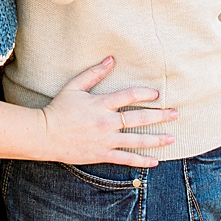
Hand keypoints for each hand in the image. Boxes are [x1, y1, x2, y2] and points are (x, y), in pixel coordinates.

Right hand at [38, 56, 177, 166]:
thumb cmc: (58, 109)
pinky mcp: (102, 154)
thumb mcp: (73, 87)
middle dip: (160, 116)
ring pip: (137, 140)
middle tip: (176, 114)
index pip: (129, 96)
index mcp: (100, 104)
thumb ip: (93, 73)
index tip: (157, 95)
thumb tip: (111, 59)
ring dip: (157, 139)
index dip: (145, 94)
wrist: (45, 134)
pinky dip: (141, 161)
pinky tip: (154, 161)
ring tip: (172, 138)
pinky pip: (126, 159)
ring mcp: (106, 140)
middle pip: (139, 118)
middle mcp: (107, 122)